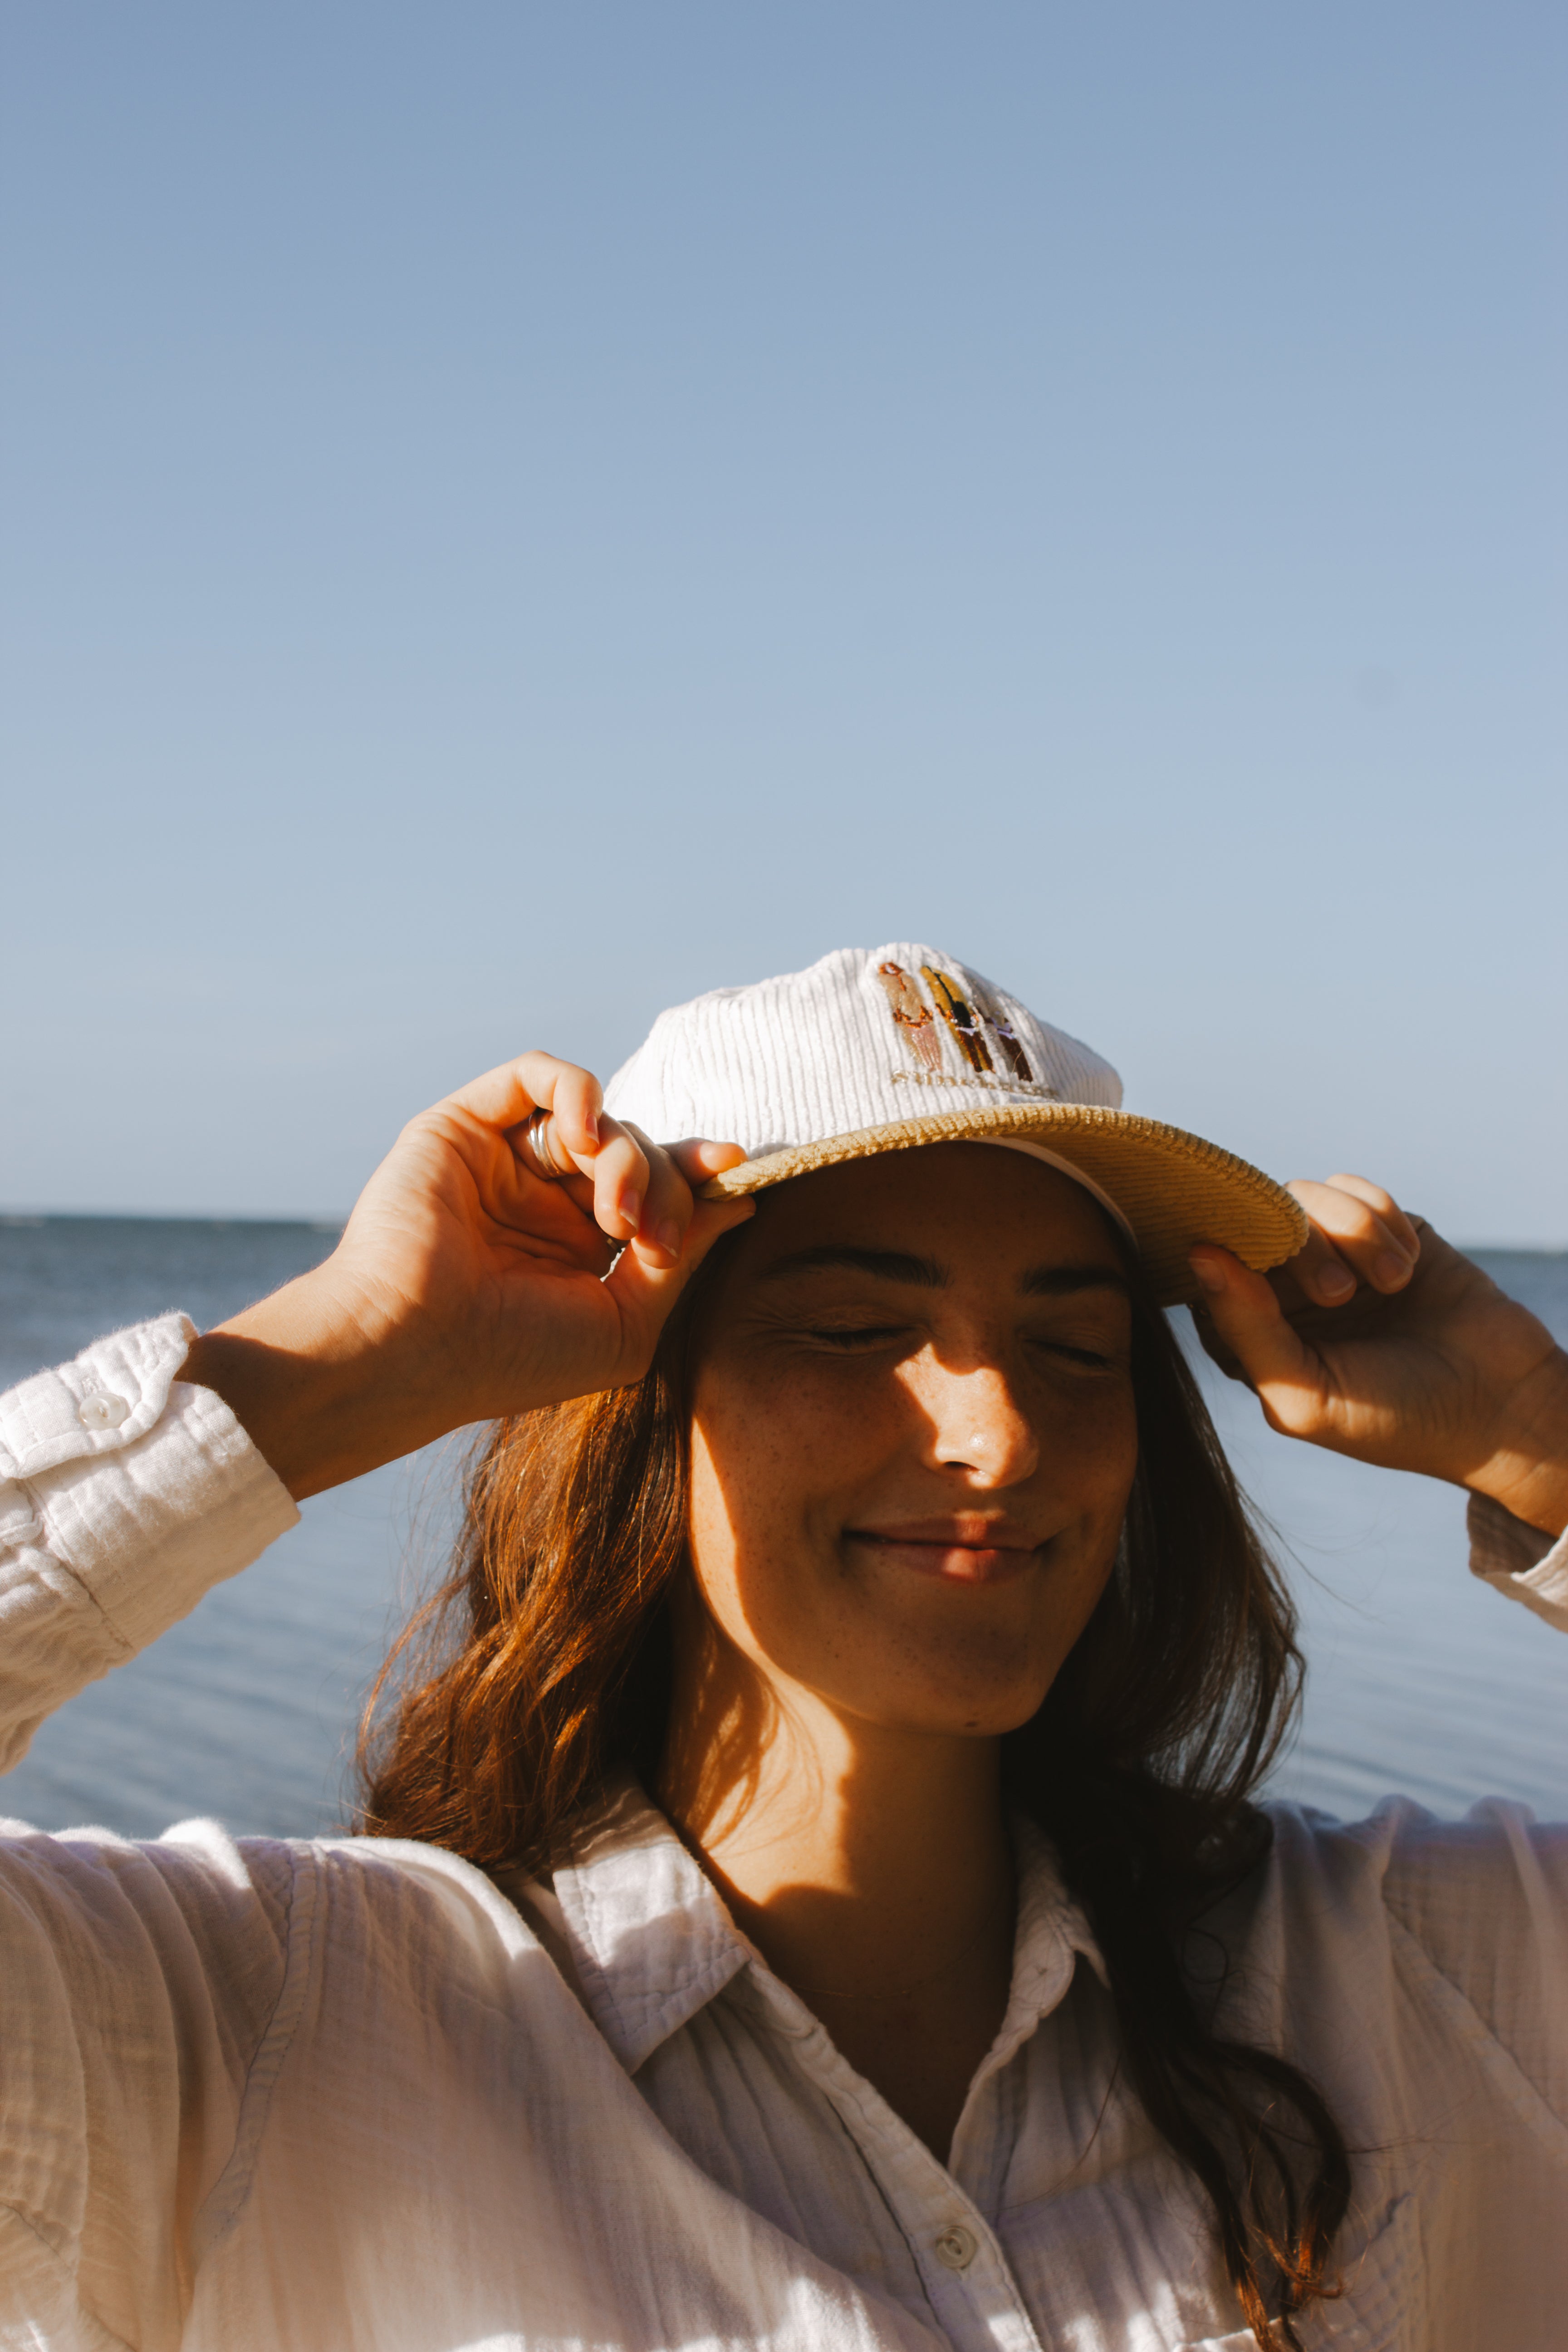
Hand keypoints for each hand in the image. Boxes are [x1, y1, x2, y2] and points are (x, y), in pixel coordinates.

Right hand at [182, 1055, 754, 1498]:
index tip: (732, 1169)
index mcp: (576, 1247)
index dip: (696, 1173)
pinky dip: (578, 1093)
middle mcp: (542, 1199)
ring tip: (615, 1215)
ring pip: (598, 1118)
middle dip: (663, 1183)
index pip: (653, 1187)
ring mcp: (504, 1160)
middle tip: (646, 1238)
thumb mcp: (625, 1322)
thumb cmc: (513, 1355)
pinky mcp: (465, 1125)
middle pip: (637, 1149)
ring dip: (626, 1156)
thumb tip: (739, 1200)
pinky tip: (581, 1139)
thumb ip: (682, 1257)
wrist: (415, 1349)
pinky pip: (538, 1074)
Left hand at [1190, 1175, 1567, 1536]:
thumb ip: (1243, 1328)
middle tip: (1341, 1294)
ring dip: (1352, 1232)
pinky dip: (1383, 1220)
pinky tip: (1409, 1266)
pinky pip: (1355, 1190)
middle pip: (1256, 1222)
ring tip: (1392, 1282)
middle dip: (1300, 1247)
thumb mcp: (1304, 1394)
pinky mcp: (1382, 1233)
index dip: (1231, 1254)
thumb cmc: (1394, 1418)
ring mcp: (1333, 1257)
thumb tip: (1198, 1255)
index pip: (1208, 1269)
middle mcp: (1283, 1291)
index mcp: (1250, 1334)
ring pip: (1306, 1196)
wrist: (1500, 1404)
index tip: (1263, 1264)